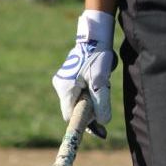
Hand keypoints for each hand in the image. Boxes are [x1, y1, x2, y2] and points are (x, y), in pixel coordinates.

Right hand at [52, 10, 116, 135]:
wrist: (94, 36)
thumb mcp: (101, 82)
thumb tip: (103, 122)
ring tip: (102, 82)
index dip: (84, 122)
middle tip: (104, 99)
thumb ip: (101, 103)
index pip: (70, 115)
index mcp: (65, 88)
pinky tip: (99, 80)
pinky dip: (90, 91)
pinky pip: (80, 91)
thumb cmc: (97, 57)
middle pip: (75, 108)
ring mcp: (64, 80)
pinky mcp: (70, 76)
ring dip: (92, 98)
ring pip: (79, 99)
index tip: (99, 129)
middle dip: (90, 108)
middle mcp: (61, 85)